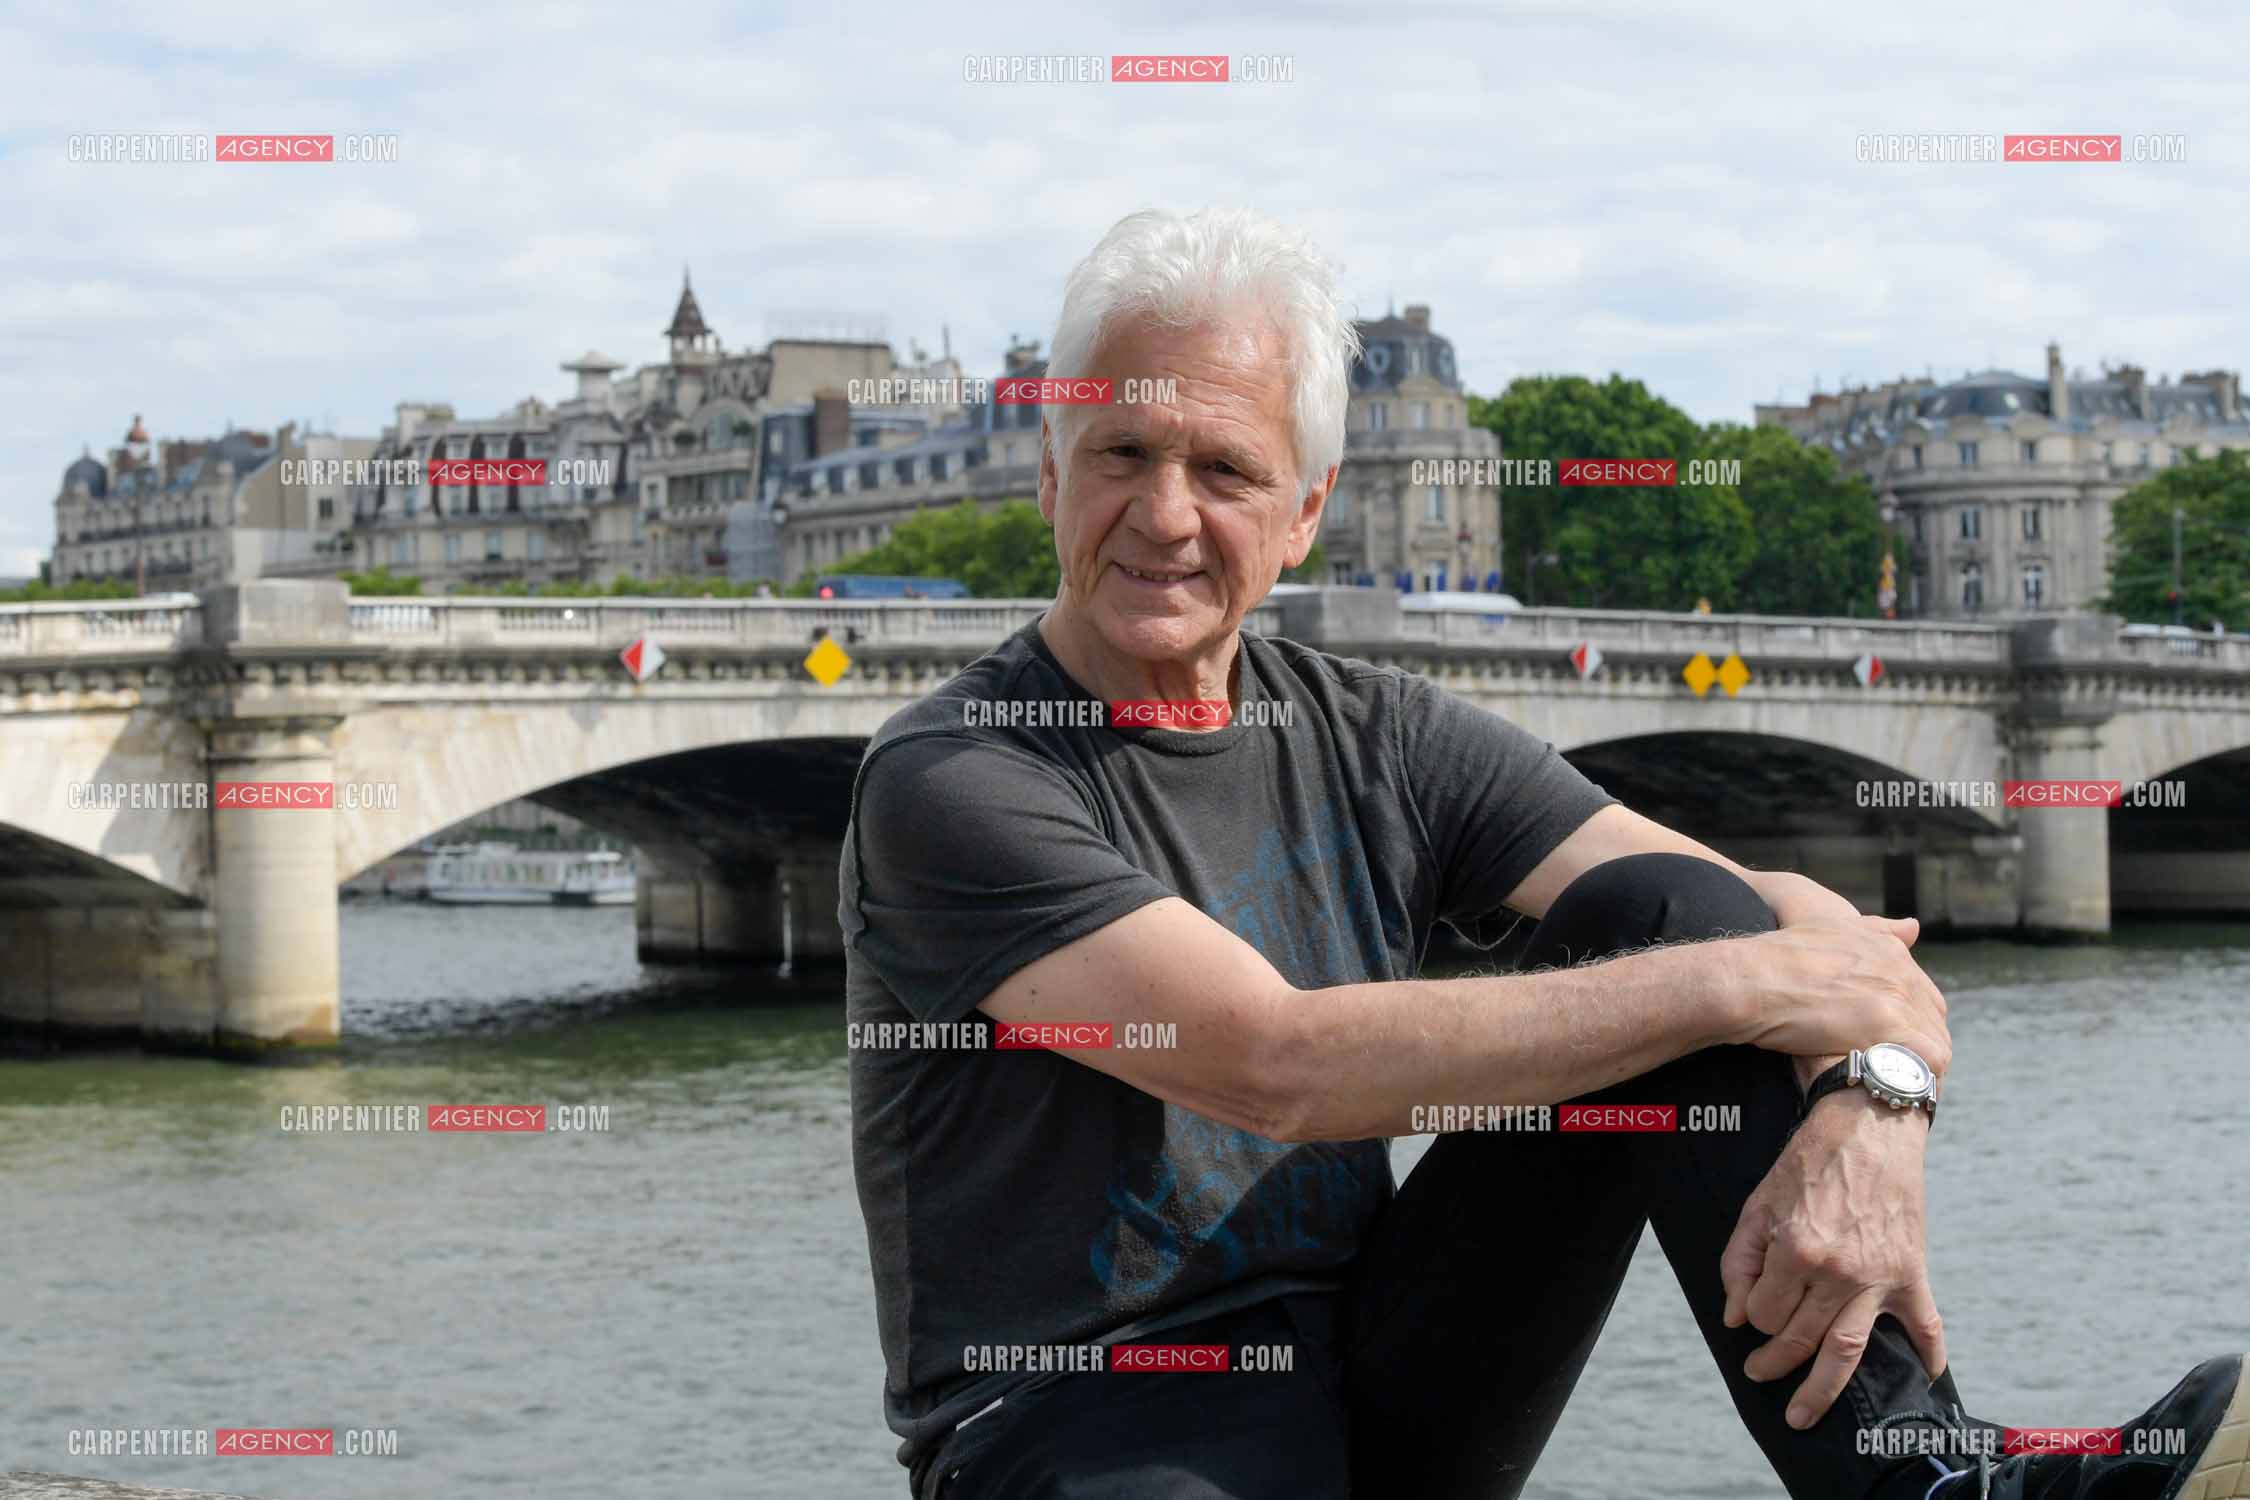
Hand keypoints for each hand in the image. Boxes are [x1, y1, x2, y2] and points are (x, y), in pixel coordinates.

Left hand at [1720, 1096, 1946, 1427]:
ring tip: (1803, 1415)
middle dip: (1774, 1362)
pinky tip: (1925, 1381)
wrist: (1871, 1125)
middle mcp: (1839, 1272)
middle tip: (1759, 1374)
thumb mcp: (1759, 1203)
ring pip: (1849, 1350)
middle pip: (1801, 1339)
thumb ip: (1741, 1261)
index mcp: (1797, 1250)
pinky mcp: (1912, 1272)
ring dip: (1824, 1389)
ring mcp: (1880, 1277)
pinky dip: (1928, 1356)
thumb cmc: (1808, 1161)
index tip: (1752, 1308)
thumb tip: (1734, 1316)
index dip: (1751, 1314)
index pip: (1762, 1313)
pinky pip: (1926, 1326)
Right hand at [1731, 916, 1950, 1077]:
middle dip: (1920, 1044)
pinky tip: (1900, 1089)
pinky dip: (1921, 1078)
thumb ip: (1876, 930)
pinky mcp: (1886, 1026)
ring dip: (1921, 1065)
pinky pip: (1929, 1061)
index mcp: (1889, 950)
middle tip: (1895, 1068)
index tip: (1892, 1041)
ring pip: (1935, 1041)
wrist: (1749, 980)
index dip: (1912, 1020)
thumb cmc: (1774, 959)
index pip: (1923, 993)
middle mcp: (1900, 970)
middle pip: (1933, 1018)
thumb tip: (1914, 927)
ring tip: (1896, 1084)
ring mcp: (1896, 998)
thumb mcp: (1830, 929)